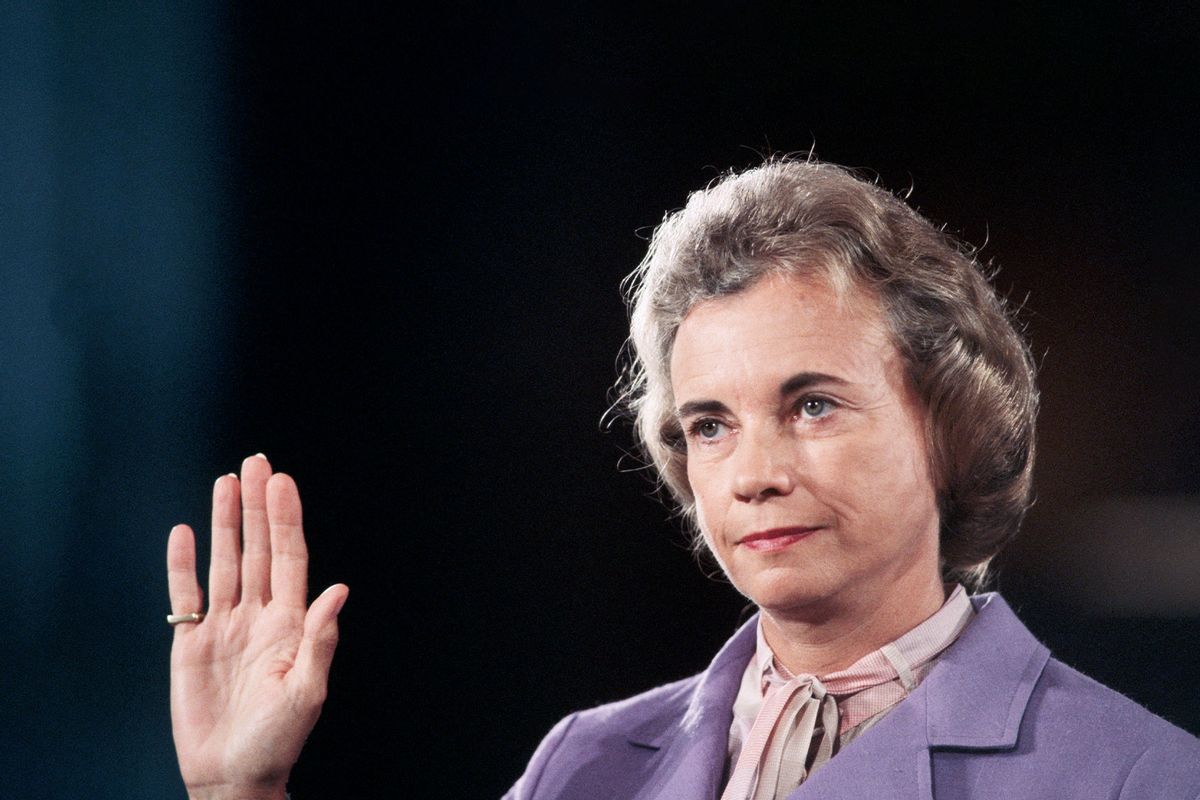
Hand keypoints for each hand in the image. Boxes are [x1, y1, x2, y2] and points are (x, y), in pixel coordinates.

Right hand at [167, 454, 347, 799]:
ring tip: (225, 482)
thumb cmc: (278, 740)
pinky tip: (185, 533)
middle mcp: (259, 615)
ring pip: (225, 562)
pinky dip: (183, 564)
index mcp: (290, 623)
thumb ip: (319, 639)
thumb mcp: (306, 691)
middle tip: (256, 462)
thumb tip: (340, 590)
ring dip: (224, 523)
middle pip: (256, 548)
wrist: (233, 775)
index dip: (286, 519)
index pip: (289, 558)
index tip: (283, 482)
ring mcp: (225, 626)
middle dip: (257, 505)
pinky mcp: (192, 643)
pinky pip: (187, 595)